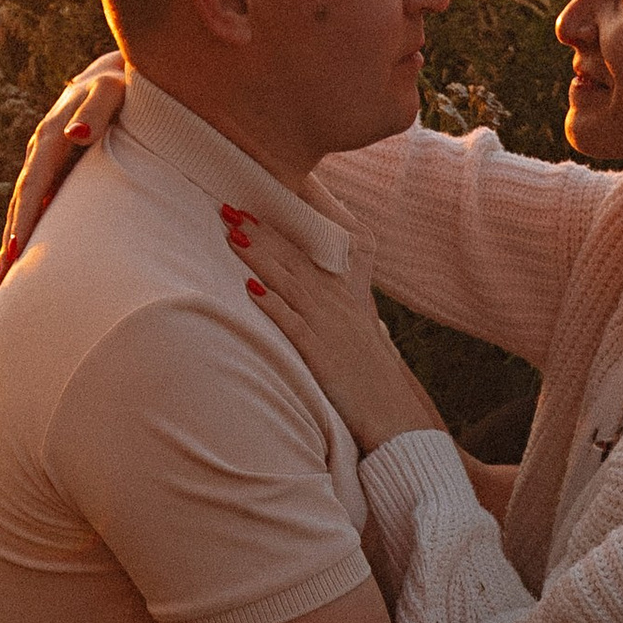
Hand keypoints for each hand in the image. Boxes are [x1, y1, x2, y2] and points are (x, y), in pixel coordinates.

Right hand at [0, 54, 127, 279]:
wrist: (116, 73)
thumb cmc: (122, 85)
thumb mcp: (113, 91)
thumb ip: (97, 111)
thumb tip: (75, 134)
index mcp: (51, 136)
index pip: (34, 186)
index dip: (25, 220)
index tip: (15, 251)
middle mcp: (41, 149)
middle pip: (21, 202)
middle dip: (11, 240)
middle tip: (3, 279)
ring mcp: (44, 159)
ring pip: (24, 205)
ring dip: (13, 239)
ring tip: (3, 278)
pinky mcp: (53, 167)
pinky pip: (35, 201)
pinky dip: (26, 227)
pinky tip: (20, 253)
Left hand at [244, 229, 448, 452]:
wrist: (393, 414)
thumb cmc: (368, 378)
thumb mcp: (355, 332)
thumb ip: (333, 307)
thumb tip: (305, 293)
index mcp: (343, 296)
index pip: (306, 253)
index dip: (278, 229)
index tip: (252, 208)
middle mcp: (336, 305)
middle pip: (293, 260)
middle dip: (261, 232)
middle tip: (229, 207)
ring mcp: (329, 327)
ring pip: (290, 283)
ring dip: (260, 257)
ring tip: (233, 235)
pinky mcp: (321, 354)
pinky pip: (293, 325)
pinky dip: (273, 305)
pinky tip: (251, 288)